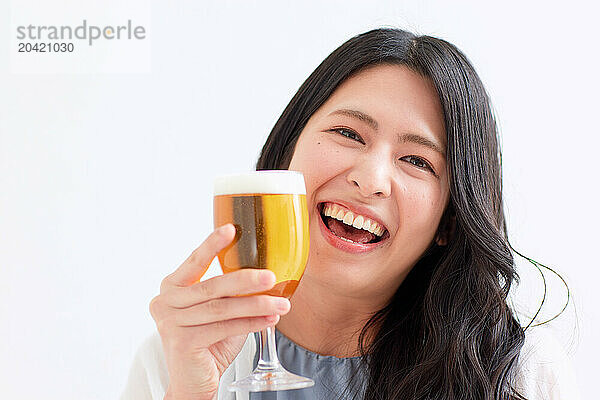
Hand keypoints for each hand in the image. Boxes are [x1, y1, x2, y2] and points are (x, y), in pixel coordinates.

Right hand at [149, 224, 290, 399]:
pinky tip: (269, 320)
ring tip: (280, 303)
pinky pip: (224, 328)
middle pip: (212, 286)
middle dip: (245, 280)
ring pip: (221, 308)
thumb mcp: (219, 312)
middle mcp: (165, 302)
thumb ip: (230, 293)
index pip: (194, 261)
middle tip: (271, 276)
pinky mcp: (182, 342)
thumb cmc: (208, 342)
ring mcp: (170, 322)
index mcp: (172, 287)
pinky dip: (251, 324)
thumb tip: (265, 273)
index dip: (213, 244)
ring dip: (256, 304)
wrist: (194, 381)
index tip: (232, 228)